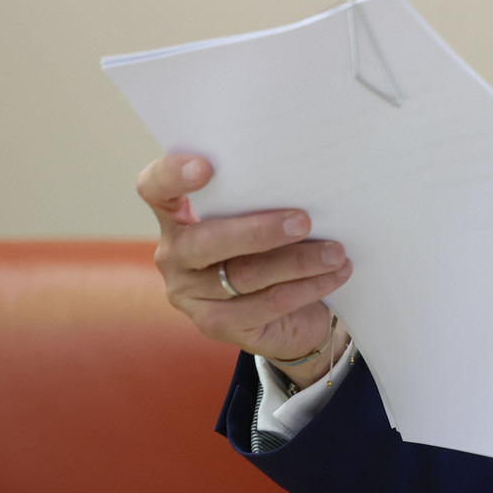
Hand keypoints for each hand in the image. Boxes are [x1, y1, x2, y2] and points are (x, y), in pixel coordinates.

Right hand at [136, 153, 352, 382]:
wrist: (293, 313)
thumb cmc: (278, 250)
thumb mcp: (266, 220)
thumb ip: (267, 202)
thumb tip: (308, 182)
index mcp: (178, 217)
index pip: (156, 189)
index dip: (173, 175)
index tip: (208, 167)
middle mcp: (174, 255)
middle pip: (205, 241)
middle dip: (258, 231)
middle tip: (304, 221)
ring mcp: (189, 294)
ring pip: (243, 275)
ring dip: (298, 262)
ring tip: (336, 252)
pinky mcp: (215, 325)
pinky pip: (265, 305)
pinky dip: (307, 288)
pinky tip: (336, 274)